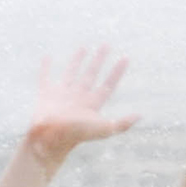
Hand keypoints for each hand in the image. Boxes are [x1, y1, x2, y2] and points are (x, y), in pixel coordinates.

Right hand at [26, 46, 136, 167]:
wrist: (50, 141)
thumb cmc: (76, 135)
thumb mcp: (104, 129)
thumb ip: (122, 124)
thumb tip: (140, 116)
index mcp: (92, 104)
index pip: (108, 85)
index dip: (117, 72)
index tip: (125, 58)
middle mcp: (78, 98)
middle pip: (91, 75)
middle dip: (99, 61)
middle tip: (106, 45)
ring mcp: (61, 95)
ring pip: (71, 73)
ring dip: (77, 61)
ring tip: (84, 47)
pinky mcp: (45, 94)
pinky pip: (45, 77)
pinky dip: (46, 68)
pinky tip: (47, 57)